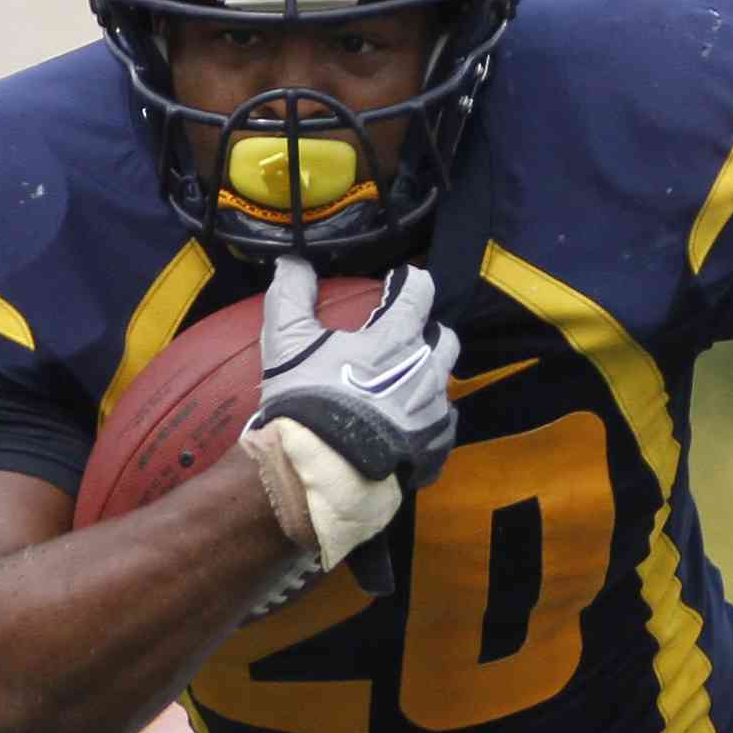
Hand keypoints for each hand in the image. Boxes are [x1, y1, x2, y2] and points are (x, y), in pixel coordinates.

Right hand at [241, 257, 458, 593]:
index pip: (419, 292)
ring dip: (427, 378)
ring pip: (445, 384)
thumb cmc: (305, 402)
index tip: (398, 285)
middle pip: (445, 338)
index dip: (409, 283)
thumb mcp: (287, 342)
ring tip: (400, 387)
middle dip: (429, 332)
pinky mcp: (435, 449)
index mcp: (397, 339)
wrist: (320, 473)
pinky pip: (442, 428)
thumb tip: (292, 259)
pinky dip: (427, 422)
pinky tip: (405, 427)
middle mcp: (427, 371)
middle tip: (402, 340)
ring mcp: (434, 413)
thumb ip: (292, 294)